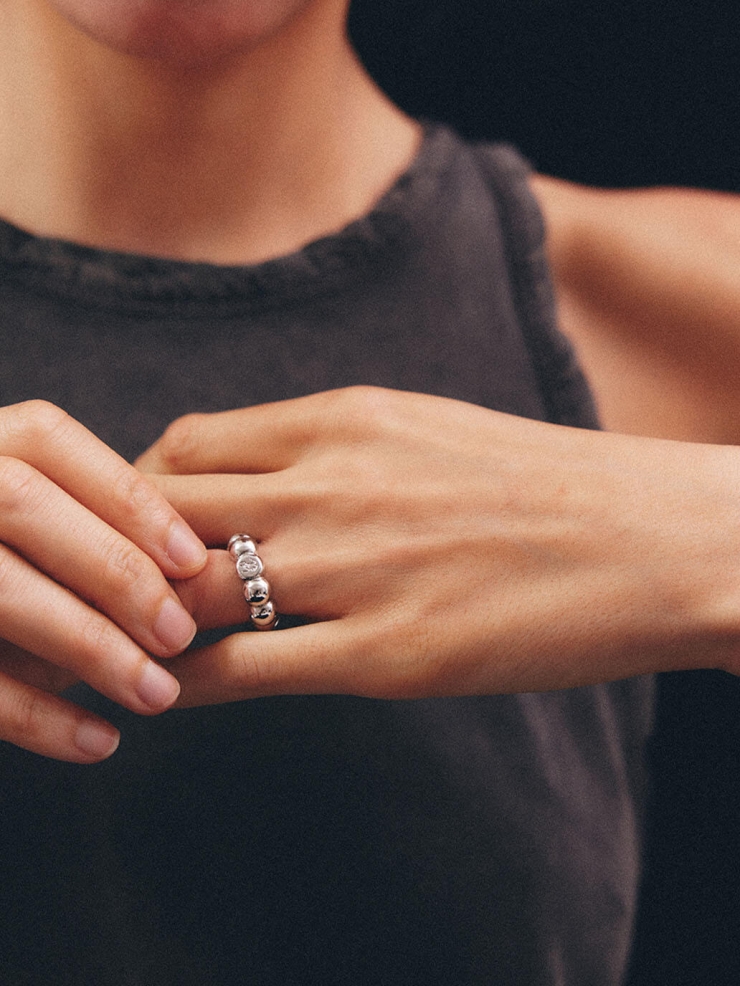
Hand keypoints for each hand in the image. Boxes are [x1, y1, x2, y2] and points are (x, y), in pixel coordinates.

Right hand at [0, 401, 206, 761]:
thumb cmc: (3, 558)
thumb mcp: (20, 518)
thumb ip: (79, 519)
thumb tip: (191, 565)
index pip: (46, 441)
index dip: (126, 498)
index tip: (191, 558)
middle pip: (23, 505)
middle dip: (114, 570)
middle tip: (179, 633)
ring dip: (89, 647)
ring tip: (156, 695)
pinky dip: (37, 716)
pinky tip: (98, 742)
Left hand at [137, 386, 739, 704]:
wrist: (651, 537)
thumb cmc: (542, 483)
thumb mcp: (423, 429)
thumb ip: (337, 448)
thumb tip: (266, 480)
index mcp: (345, 418)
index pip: (190, 444)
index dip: (145, 490)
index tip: (142, 529)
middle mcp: (334, 483)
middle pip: (166, 509)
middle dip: (124, 551)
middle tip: (115, 588)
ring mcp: (356, 568)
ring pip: (187, 588)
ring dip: (143, 620)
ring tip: (129, 647)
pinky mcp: (390, 652)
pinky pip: (245, 669)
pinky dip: (191, 682)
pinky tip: (177, 694)